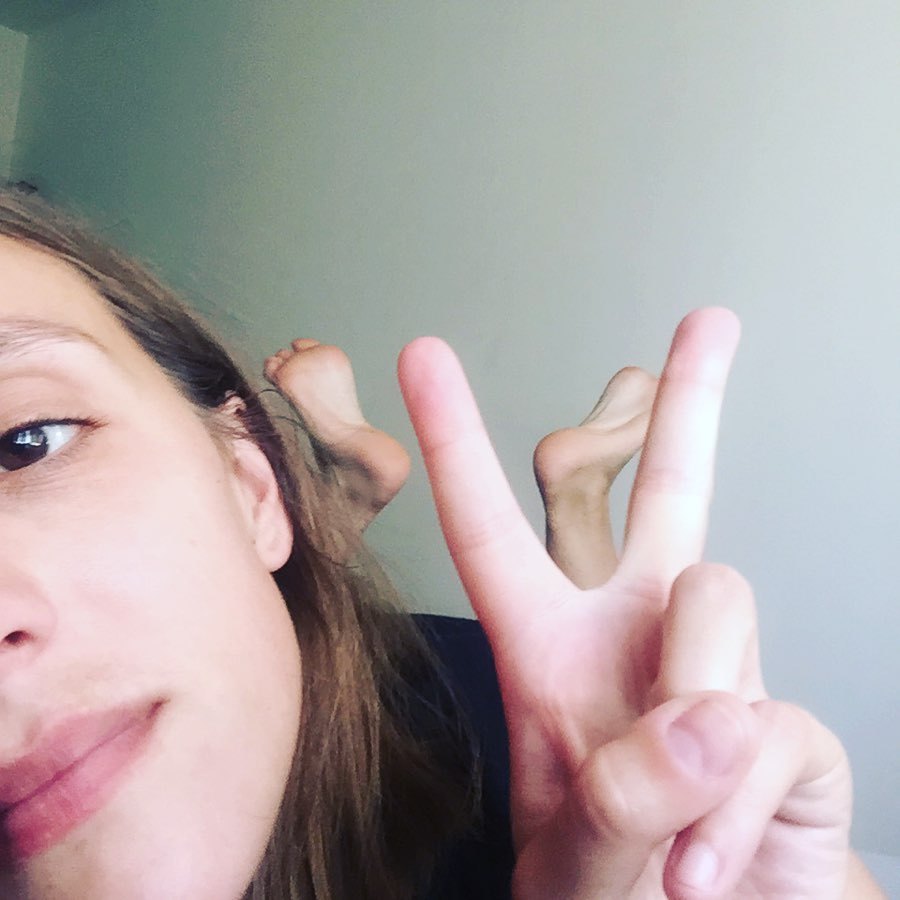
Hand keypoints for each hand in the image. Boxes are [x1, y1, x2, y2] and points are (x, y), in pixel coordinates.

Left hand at [399, 310, 861, 898]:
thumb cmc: (607, 898)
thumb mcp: (571, 861)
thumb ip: (618, 798)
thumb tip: (708, 714)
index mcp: (550, 647)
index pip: (490, 527)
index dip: (456, 439)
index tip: (426, 355)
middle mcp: (640, 638)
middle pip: (671, 492)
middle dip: (692, 403)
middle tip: (708, 322)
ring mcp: (720, 673)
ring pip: (715, 600)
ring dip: (688, 720)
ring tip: (666, 835)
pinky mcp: (786, 728)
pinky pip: (767, 724)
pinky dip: (730, 816)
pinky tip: (708, 866)